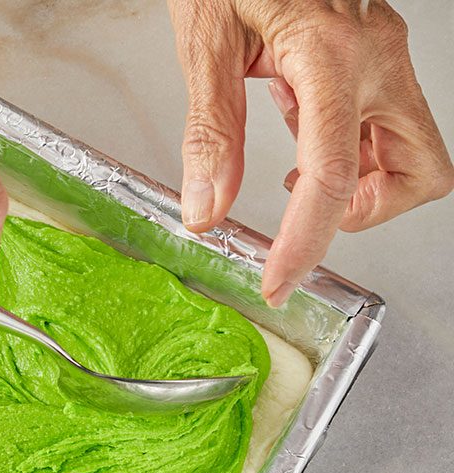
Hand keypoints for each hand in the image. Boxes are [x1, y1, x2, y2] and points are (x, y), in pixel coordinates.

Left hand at [168, 0, 453, 305]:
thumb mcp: (204, 42)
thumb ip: (208, 131)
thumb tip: (206, 208)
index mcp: (331, 54)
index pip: (332, 175)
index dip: (307, 241)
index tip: (280, 279)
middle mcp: (375, 55)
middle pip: (419, 169)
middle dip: (368, 211)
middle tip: (309, 220)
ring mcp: (383, 53)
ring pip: (411, 149)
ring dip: (362, 182)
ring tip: (295, 175)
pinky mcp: (374, 53)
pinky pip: (384, 121)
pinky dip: (351, 149)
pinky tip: (301, 138)